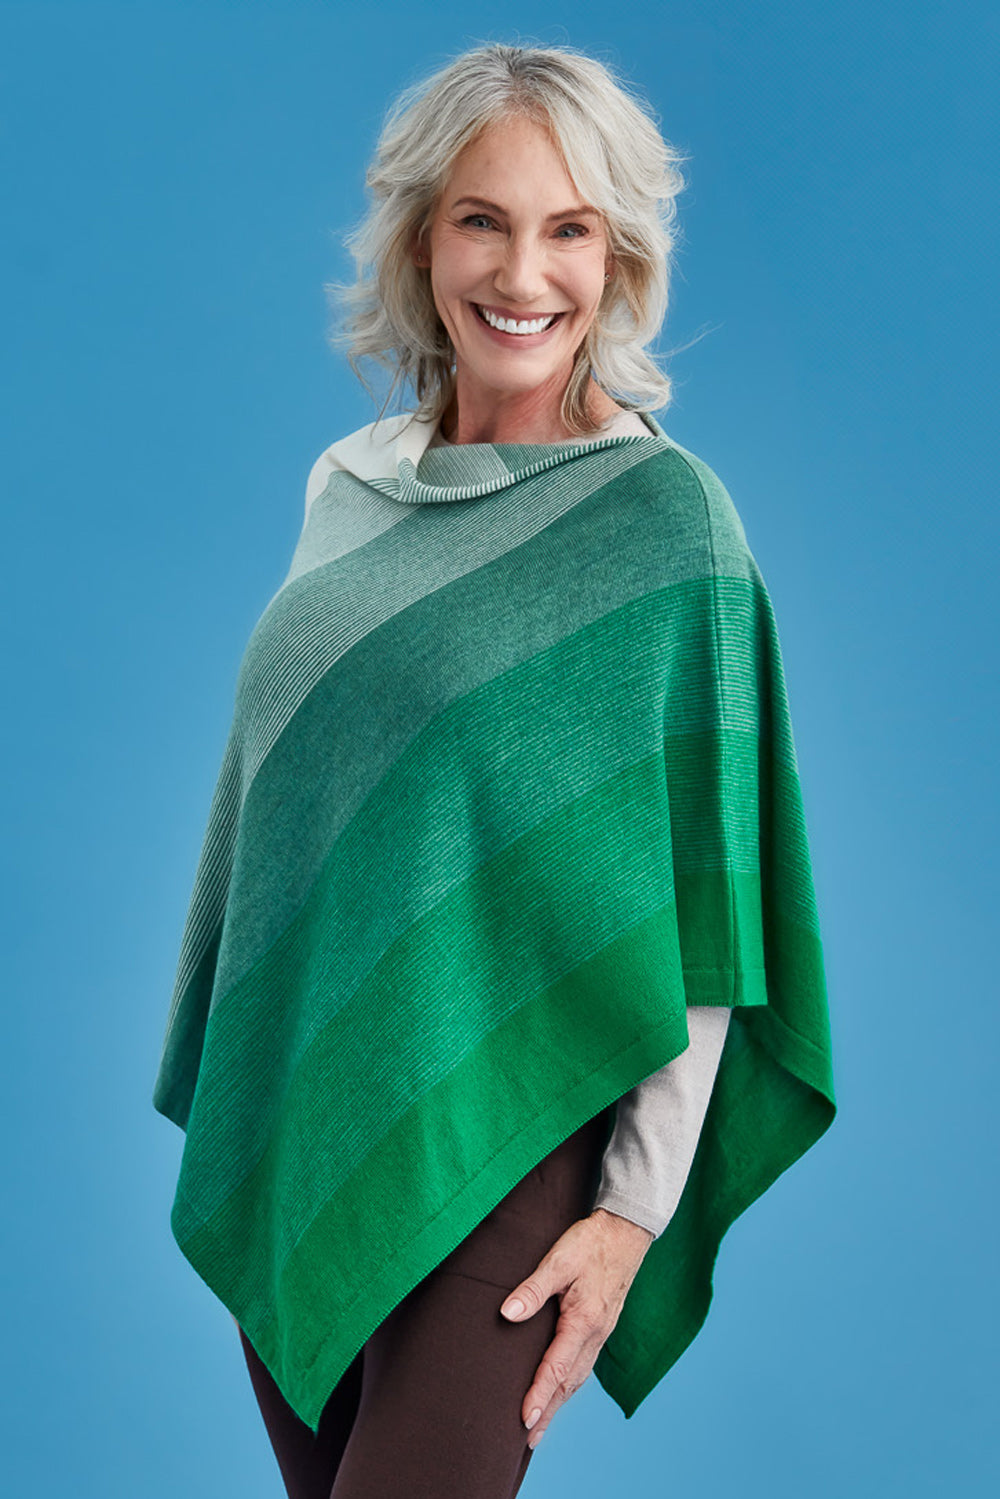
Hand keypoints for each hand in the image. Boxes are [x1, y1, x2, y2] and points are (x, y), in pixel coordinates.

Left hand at [499, 1207, 654, 1448]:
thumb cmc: (591, 1242)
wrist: (625, 1230)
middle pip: (569, 1383)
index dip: (539, 1395)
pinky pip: (585, 1364)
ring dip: (559, 1402)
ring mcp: (602, 1332)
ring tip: (541, 1424)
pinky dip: (570, 1384)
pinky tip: (562, 1389)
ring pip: (578, 1377)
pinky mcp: (603, 1326)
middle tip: (528, 1440)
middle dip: (549, 1411)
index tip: (524, 1420)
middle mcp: (596, 1334)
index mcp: (584, 1321)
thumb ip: (533, 1288)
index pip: (557, 1368)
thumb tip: (507, 1313)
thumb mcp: (559, 1260)